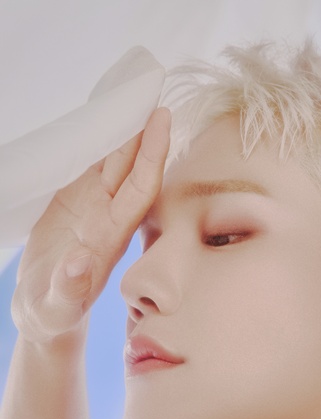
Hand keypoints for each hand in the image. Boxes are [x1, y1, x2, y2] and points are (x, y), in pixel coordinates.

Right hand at [11, 108, 170, 342]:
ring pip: (112, 162)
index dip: (152, 156)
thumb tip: (80, 261)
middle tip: (151, 88)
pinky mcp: (73, 203)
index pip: (140, 190)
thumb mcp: (57, 308)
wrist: (45, 313)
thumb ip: (69, 288)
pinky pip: (90, 166)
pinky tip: (102, 120)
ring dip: (123, 131)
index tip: (161, 120)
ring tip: (130, 93)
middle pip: (131, 167)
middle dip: (143, 130)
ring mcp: (91, 208)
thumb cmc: (53, 314)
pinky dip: (97, 142)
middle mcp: (107, 217)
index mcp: (110, 237)